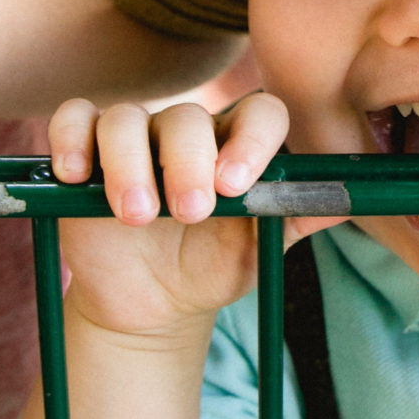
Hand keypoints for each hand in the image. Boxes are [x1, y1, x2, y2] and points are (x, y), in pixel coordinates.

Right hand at [46, 93, 296, 339]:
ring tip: (140, 216)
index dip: (252, 142)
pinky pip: (74, 118)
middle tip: (192, 212)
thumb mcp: (260, 249)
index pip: (259, 113)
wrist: (154, 305)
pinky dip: (71, 138)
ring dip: (130, 164)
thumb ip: (300, 218)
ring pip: (126, 118)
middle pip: (189, 117)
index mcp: (238, 144)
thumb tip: (347, 199)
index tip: (238, 186)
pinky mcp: (85, 150)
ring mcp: (134, 137)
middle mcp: (188, 132)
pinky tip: (76, 175)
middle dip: (189, 163)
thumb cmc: (212, 267)